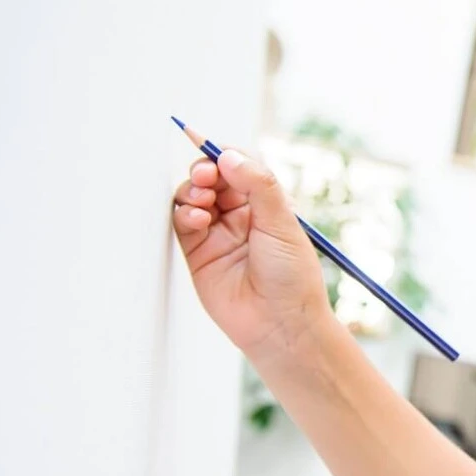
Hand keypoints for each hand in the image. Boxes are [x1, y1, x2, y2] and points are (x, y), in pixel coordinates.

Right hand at [171, 149, 329, 361]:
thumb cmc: (292, 277)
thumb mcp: (282, 223)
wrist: (280, 324)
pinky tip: (198, 217)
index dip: (228, 156)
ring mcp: (219, 233)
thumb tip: (230, 156)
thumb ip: (258, 185)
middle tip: (206, 174)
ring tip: (203, 199)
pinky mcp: (198, 252)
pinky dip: (185, 212)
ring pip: (194, 196)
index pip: (243, 167)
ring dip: (193, 190)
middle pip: (214, 178)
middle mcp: (243, 216)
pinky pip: (183, 221)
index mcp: (269, 204)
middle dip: (206, 170)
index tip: (215, 150)